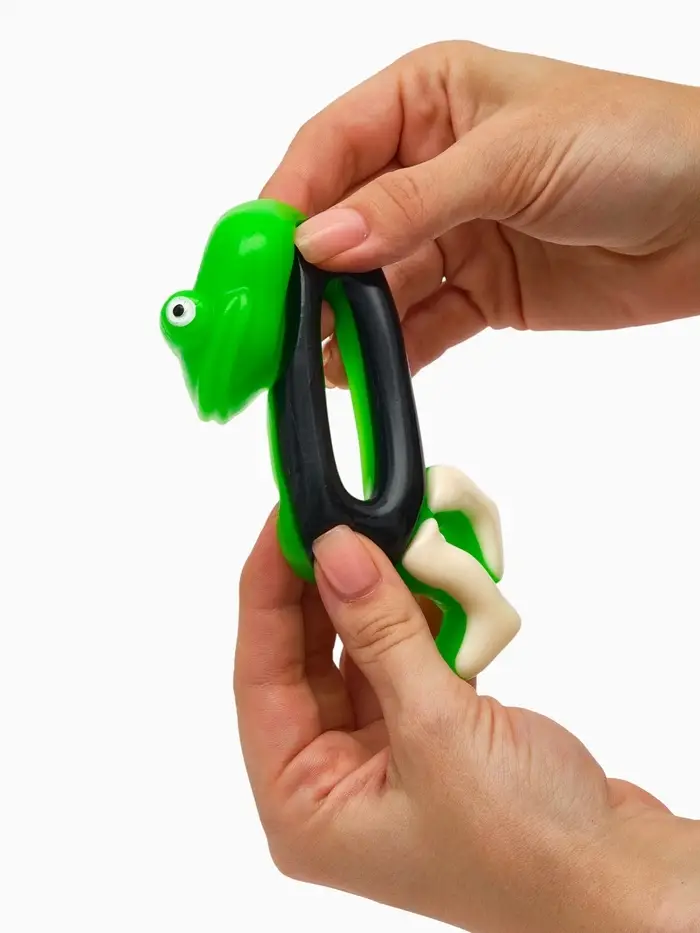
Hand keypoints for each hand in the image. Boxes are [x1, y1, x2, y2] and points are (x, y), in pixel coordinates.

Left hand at [234, 515, 698, 932]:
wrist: (619, 876)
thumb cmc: (527, 849)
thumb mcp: (436, 730)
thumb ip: (382, 632)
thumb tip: (338, 550)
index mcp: (304, 805)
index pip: (261, 674)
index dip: (267, 590)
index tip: (285, 521)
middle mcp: (334, 783)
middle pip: (305, 657)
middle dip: (325, 585)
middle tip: (335, 516)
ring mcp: (383, 757)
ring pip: (357, 651)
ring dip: (377, 596)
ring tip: (384, 535)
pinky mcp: (431, 735)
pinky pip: (405, 657)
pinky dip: (418, 617)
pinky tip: (425, 576)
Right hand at [261, 42, 699, 383]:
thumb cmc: (632, 144)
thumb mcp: (510, 159)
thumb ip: (409, 205)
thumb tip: (318, 243)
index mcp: (427, 99)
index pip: (329, 149)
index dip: (284, 204)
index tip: (253, 261)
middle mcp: (428, 165)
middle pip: (342, 225)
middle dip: (306, 278)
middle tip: (272, 328)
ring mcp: (451, 233)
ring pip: (375, 285)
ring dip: (343, 325)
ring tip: (309, 364)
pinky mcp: (478, 291)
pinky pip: (418, 327)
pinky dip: (389, 354)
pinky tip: (359, 376)